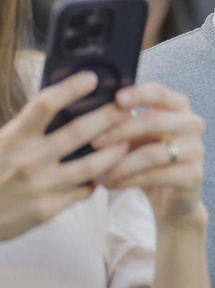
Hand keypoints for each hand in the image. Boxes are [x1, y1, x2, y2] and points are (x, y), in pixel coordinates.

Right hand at [0, 71, 132, 241]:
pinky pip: (84, 191)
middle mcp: (28, 160)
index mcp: (12, 138)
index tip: (91, 78)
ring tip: (127, 141)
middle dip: (108, 118)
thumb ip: (27, 129)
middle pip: (78, 132)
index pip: (43, 105)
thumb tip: (64, 107)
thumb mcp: (1, 144)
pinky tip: (108, 173)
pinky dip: (98, 180)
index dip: (69, 89)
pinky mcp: (48, 209)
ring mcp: (40, 186)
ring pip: (91, 165)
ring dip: (115, 152)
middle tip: (127, 109)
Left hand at [89, 83, 206, 223]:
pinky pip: (155, 176)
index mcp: (178, 107)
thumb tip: (89, 112)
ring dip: (120, 164)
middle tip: (94, 142)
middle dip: (120, 131)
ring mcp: (196, 150)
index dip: (138, 94)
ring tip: (97, 173)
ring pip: (152, 153)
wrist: (168, 194)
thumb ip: (121, 121)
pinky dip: (128, 180)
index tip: (116, 100)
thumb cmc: (146, 157)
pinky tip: (110, 184)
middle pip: (155, 121)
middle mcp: (192, 124)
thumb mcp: (134, 135)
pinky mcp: (193, 175)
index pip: (160, 93)